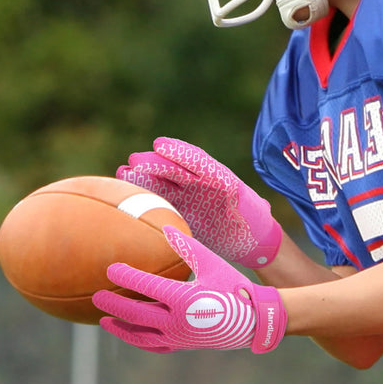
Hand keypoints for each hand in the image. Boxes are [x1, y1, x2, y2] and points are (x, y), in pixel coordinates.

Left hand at [93, 225, 286, 353]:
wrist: (253, 320)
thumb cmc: (233, 286)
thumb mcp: (212, 263)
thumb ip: (187, 246)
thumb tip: (165, 226)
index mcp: (184, 298)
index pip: (147, 287)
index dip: (126, 277)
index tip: (110, 269)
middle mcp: (177, 321)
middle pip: (136, 314)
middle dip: (113, 305)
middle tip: (96, 296)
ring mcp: (178, 337)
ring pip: (140, 335)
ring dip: (120, 328)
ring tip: (103, 320)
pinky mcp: (182, 345)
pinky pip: (153, 345)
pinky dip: (137, 340)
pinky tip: (128, 332)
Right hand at [117, 137, 282, 267]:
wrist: (249, 237)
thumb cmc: (254, 221)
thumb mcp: (256, 211)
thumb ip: (254, 206)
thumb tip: (259, 206)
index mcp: (221, 179)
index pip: (198, 162)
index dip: (180, 153)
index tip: (160, 145)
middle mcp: (201, 182)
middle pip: (175, 170)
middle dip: (155, 165)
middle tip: (133, 163)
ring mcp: (188, 193)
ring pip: (163, 182)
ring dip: (143, 177)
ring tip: (123, 173)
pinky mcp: (179, 207)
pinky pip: (161, 198)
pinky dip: (145, 192)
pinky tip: (129, 185)